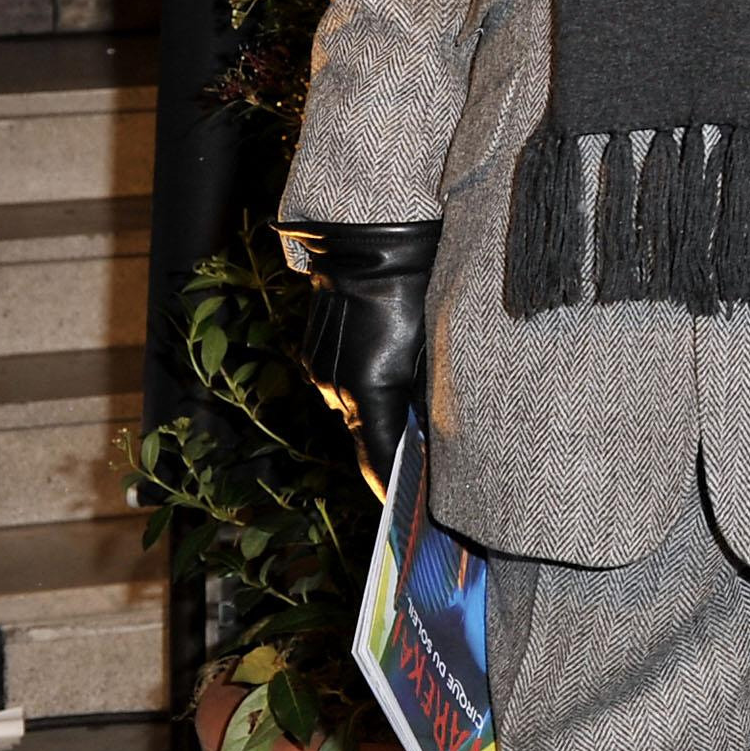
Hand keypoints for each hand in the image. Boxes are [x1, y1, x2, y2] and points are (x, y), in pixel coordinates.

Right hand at [279, 219, 440, 501]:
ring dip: (376, 420)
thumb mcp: (435, 339)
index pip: (379, 454)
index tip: (405, 510)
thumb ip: (429, 387)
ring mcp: (321, 368)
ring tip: (408, 433)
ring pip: (351, 410)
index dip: (391, 485)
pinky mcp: (314, 352)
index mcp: (368, 386)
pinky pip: (340, 385)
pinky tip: (387, 387)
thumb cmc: (416, 285)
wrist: (371, 239)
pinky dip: (363, 393)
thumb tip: (434, 425)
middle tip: (417, 479)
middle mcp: (336, 384)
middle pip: (364, 436)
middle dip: (388, 456)